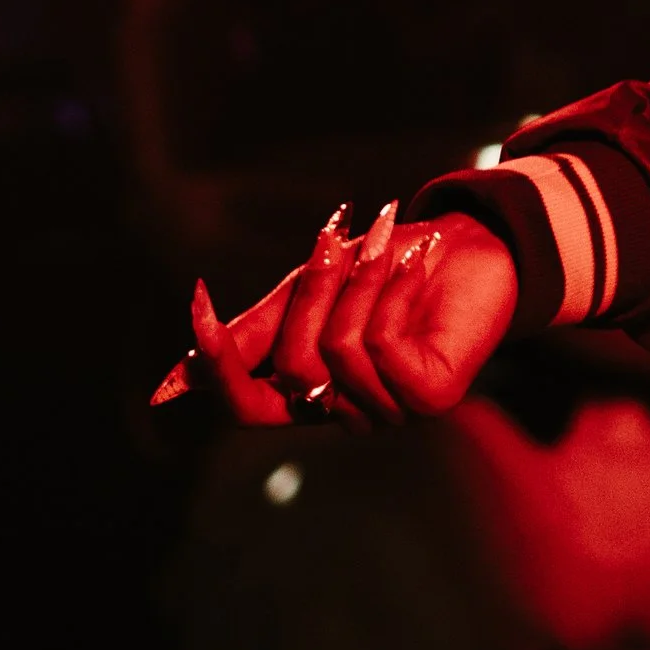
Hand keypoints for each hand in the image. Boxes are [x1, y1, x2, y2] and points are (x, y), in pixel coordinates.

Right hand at [154, 198, 517, 428]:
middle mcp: (348, 414)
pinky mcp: (431, 396)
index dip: (218, 364)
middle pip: (290, 370)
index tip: (196, 302)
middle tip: (335, 235)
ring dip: (358, 282)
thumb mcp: (309, 293)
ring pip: (334, 353)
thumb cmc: (388, 267)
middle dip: (310, 293)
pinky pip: (379, 347)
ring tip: (390, 239)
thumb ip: (251, 335)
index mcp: (312, 395)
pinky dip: (392, 290)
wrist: (478, 242)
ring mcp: (392, 410)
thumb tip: (172, 383)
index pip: (246, 406)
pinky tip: (419, 259)